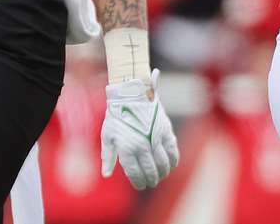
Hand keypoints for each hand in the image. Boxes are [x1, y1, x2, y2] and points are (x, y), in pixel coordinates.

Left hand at [101, 68, 178, 188]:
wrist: (131, 93)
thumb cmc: (116, 115)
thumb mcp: (107, 135)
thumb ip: (107, 156)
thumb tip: (106, 175)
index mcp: (126, 148)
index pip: (134, 173)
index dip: (138, 182)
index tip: (140, 186)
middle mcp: (141, 145)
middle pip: (150, 170)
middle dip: (151, 180)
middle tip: (151, 183)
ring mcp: (155, 138)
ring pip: (162, 163)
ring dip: (162, 173)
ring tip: (160, 176)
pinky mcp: (165, 130)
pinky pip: (172, 151)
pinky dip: (173, 161)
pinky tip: (170, 165)